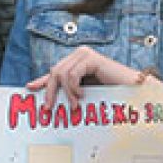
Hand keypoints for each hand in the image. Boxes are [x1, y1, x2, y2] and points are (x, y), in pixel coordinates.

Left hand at [27, 47, 141, 110]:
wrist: (133, 91)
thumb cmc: (112, 94)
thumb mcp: (85, 94)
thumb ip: (70, 92)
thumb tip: (51, 99)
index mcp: (78, 62)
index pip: (55, 71)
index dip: (42, 80)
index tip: (30, 88)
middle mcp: (79, 54)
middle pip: (54, 72)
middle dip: (50, 91)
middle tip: (49, 108)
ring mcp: (85, 54)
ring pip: (61, 74)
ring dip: (66, 94)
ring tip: (75, 105)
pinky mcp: (91, 58)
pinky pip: (72, 75)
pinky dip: (74, 88)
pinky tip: (82, 96)